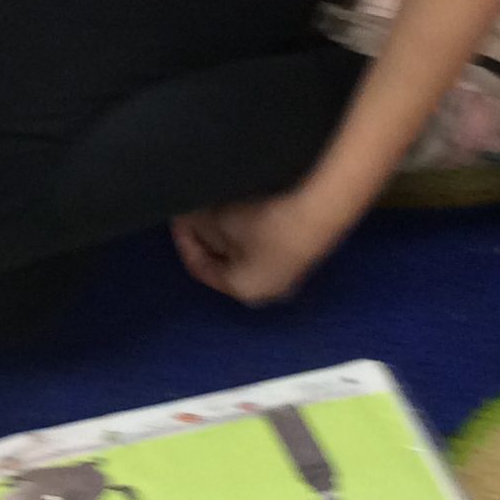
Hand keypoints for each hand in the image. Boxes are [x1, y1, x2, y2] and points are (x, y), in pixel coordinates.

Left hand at [173, 187, 358, 307]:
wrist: (321, 212)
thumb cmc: (268, 224)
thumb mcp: (222, 220)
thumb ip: (199, 223)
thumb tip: (188, 218)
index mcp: (241, 290)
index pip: (200, 269)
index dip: (184, 240)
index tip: (178, 217)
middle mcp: (265, 292)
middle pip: (224, 264)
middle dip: (208, 237)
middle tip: (197, 212)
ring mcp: (287, 277)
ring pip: (246, 255)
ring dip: (230, 233)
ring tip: (220, 208)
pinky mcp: (302, 258)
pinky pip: (265, 248)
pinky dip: (251, 232)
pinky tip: (249, 211)